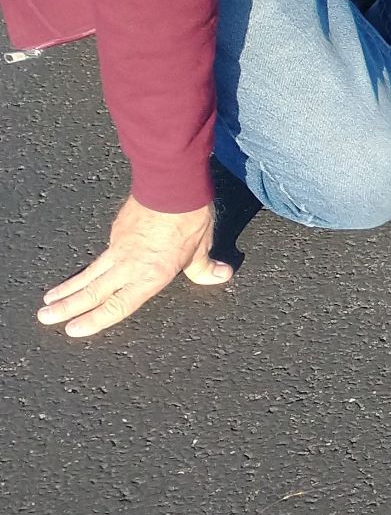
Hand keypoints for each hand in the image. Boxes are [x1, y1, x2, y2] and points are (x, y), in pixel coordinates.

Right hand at [39, 195, 231, 337]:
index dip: (95, 320)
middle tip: (45, 318)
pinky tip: (83, 273)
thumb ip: (204, 267)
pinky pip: (102, 255)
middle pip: (92, 292)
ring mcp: (118, 248)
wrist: (171, 185)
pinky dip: (88, 267)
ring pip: (89, 274)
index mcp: (150, 275)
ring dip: (67, 289)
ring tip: (48, 301)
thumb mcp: (202, 246)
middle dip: (68, 307)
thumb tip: (221, 276)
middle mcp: (129, 266)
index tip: (73, 330)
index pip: (118, 306)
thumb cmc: (189, 218)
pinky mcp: (116, 232)